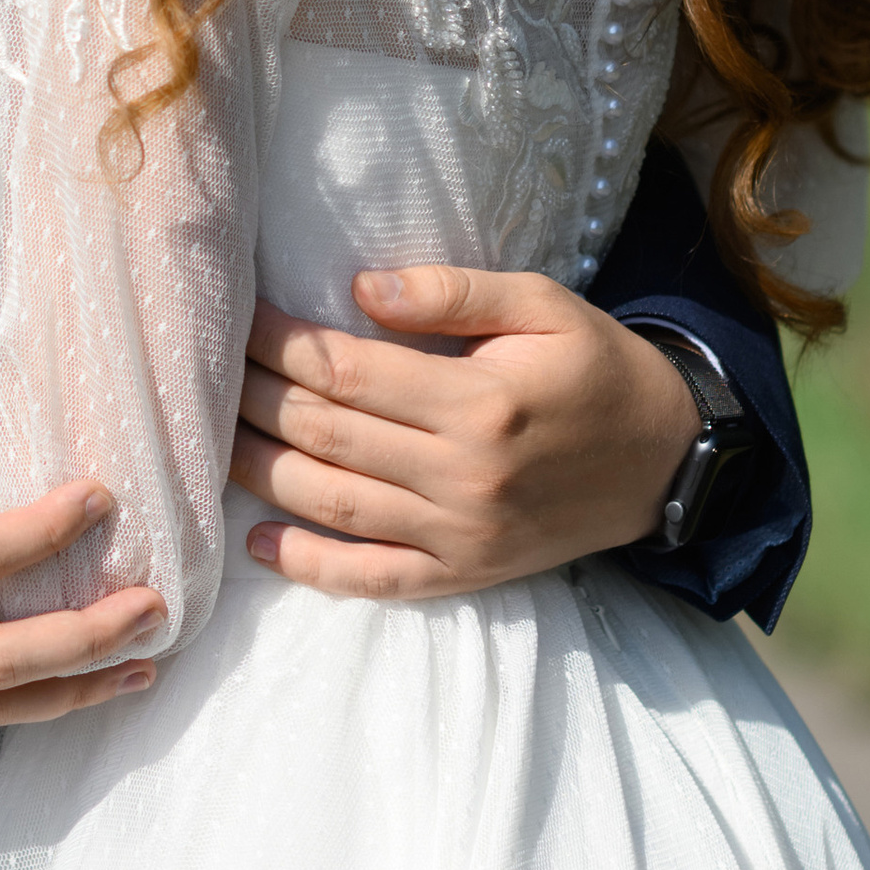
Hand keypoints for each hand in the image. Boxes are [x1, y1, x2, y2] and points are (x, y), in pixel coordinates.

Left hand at [231, 267, 700, 601]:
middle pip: (325, 434)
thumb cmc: (596, 367)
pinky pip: (372, 579)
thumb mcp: (544, 305)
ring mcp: (460, 535)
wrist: (667, 459)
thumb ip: (454, 293)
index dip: (280, 344)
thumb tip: (361, 290)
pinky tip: (256, 542)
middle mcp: (463, 476)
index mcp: (479, 402)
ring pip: (332, 504)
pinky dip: (309, 566)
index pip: (346, 371)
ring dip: (258, 472)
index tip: (238, 318)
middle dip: (253, 397)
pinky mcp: (463, 574)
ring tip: (208, 439)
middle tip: (202, 369)